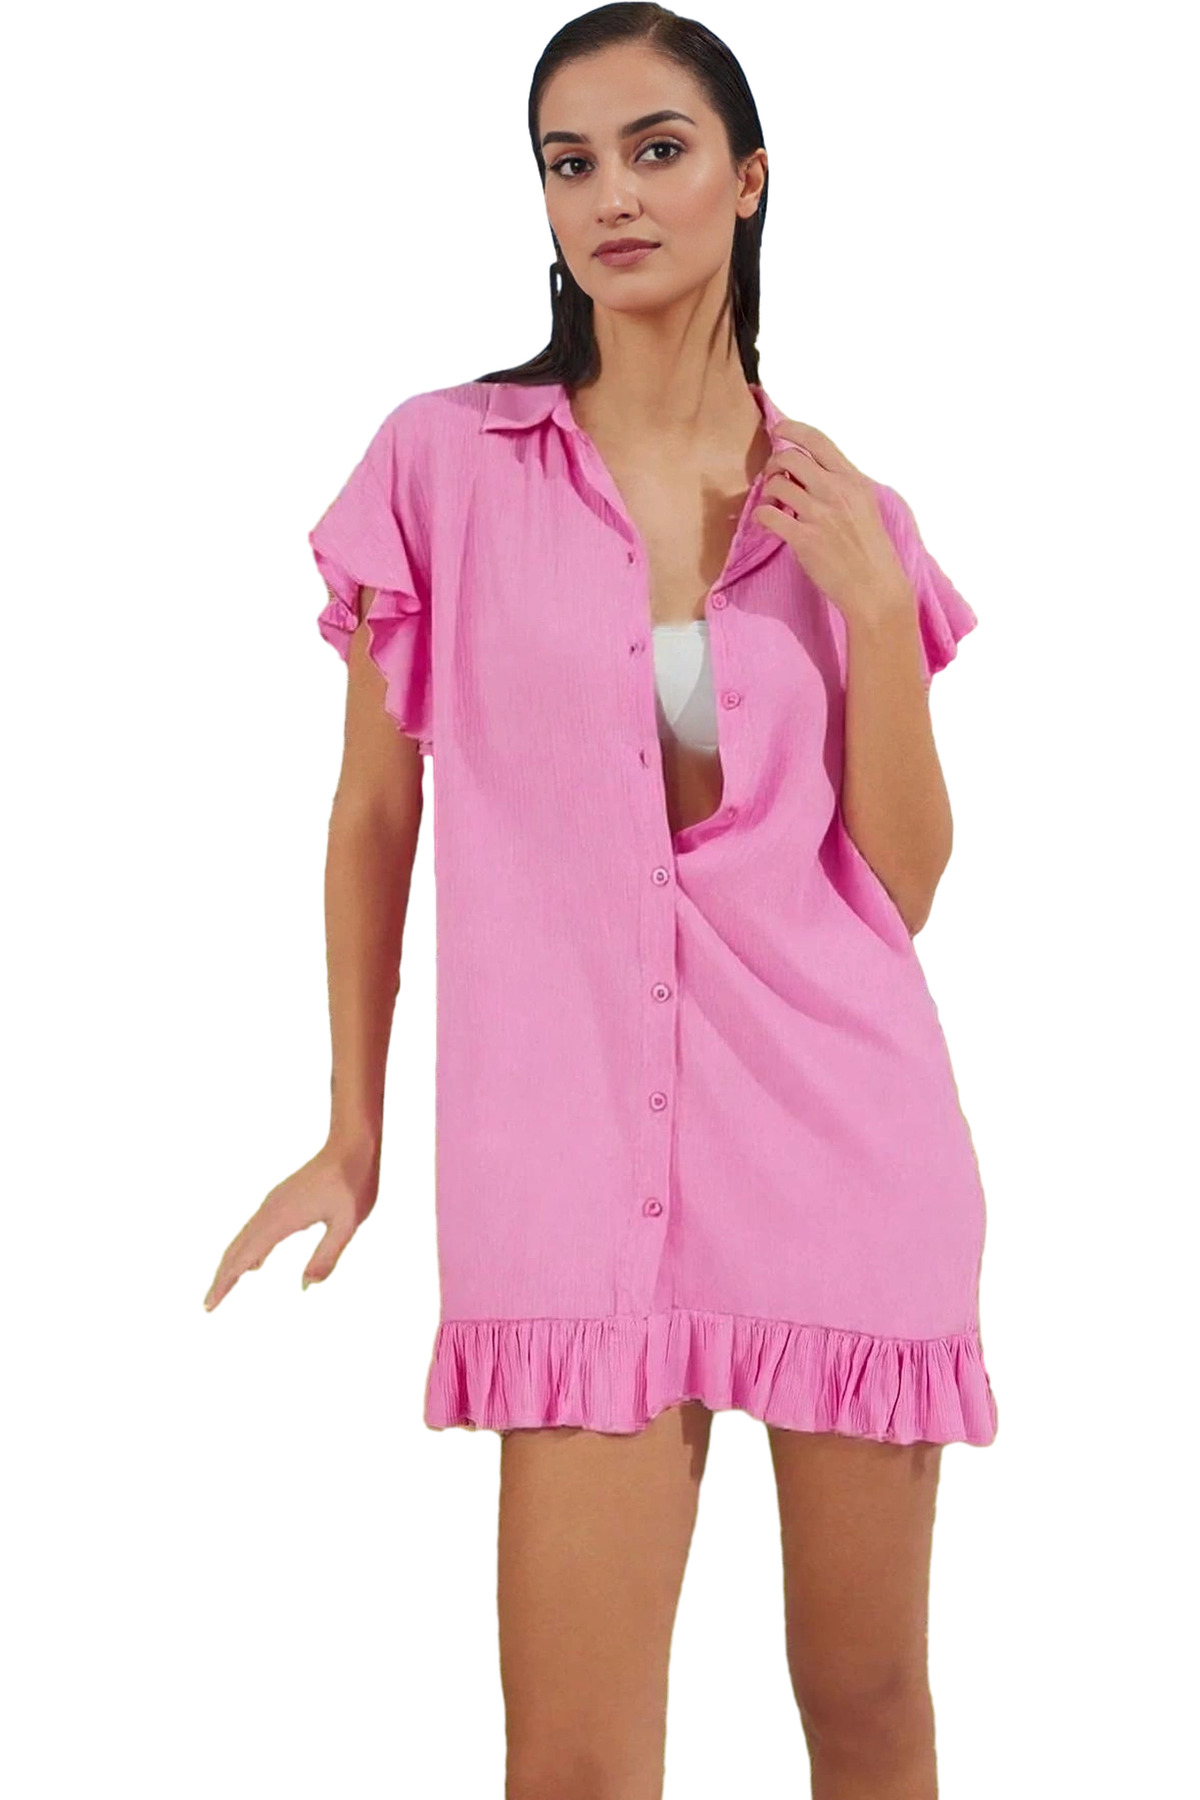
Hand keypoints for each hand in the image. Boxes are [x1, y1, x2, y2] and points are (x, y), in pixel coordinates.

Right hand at [202, 1136, 379, 1310]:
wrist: (352, 1145)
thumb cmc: (353, 1182)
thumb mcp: (347, 1224)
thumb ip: (327, 1257)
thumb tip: (306, 1287)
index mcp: (281, 1219)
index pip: (244, 1257)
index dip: (225, 1283)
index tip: (209, 1305)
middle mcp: (270, 1210)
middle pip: (236, 1249)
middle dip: (221, 1277)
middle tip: (208, 1305)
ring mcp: (274, 1203)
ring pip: (244, 1238)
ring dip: (232, 1263)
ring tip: (224, 1287)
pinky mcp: (281, 1200)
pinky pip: (256, 1229)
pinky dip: (248, 1249)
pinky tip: (256, 1263)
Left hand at [752, 420, 911, 623]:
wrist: (874, 586)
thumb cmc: (870, 549)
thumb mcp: (865, 505)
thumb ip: (841, 485)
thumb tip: (811, 473)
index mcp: (852, 479)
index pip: (818, 440)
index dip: (792, 429)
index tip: (778, 430)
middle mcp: (836, 490)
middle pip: (790, 458)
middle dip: (774, 464)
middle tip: (773, 477)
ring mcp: (819, 514)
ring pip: (776, 483)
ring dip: (767, 491)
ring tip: (772, 504)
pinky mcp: (804, 538)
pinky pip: (768, 515)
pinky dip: (760, 516)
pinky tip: (766, 522)